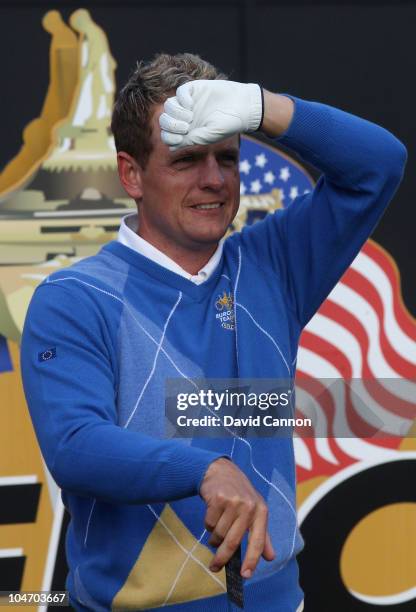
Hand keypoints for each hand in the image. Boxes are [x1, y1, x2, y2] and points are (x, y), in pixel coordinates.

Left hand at [159, 80, 262, 149]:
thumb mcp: (208, 136)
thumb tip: (171, 147)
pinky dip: (182, 99)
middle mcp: (185, 117)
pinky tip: (191, 104)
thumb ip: (190, 140)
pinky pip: (179, 92)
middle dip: (171, 125)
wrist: (242, 107)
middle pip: (164, 120)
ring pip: (169, 105)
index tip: (180, 138)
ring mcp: (189, 102)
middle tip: (186, 127)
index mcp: (188, 130)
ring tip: (190, 116)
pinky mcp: (195, 89)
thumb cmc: (227, 125)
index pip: (167, 134)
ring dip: (176, 113)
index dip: (169, 137)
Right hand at [199, 457, 274, 577]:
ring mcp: (233, 502)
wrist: (220, 470)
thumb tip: (271, 557)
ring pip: (218, 534)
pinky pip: (209, 523)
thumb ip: (263, 535)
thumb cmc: (240, 494)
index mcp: (261, 511)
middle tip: (214, 567)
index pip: (259, 541)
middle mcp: (249, 506)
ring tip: (216, 527)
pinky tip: (212, 513)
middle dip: (223, 558)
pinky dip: (208, 523)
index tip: (245, 575)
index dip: (252, 559)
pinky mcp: (217, 498)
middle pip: (233, 541)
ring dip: (214, 537)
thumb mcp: (256, 510)